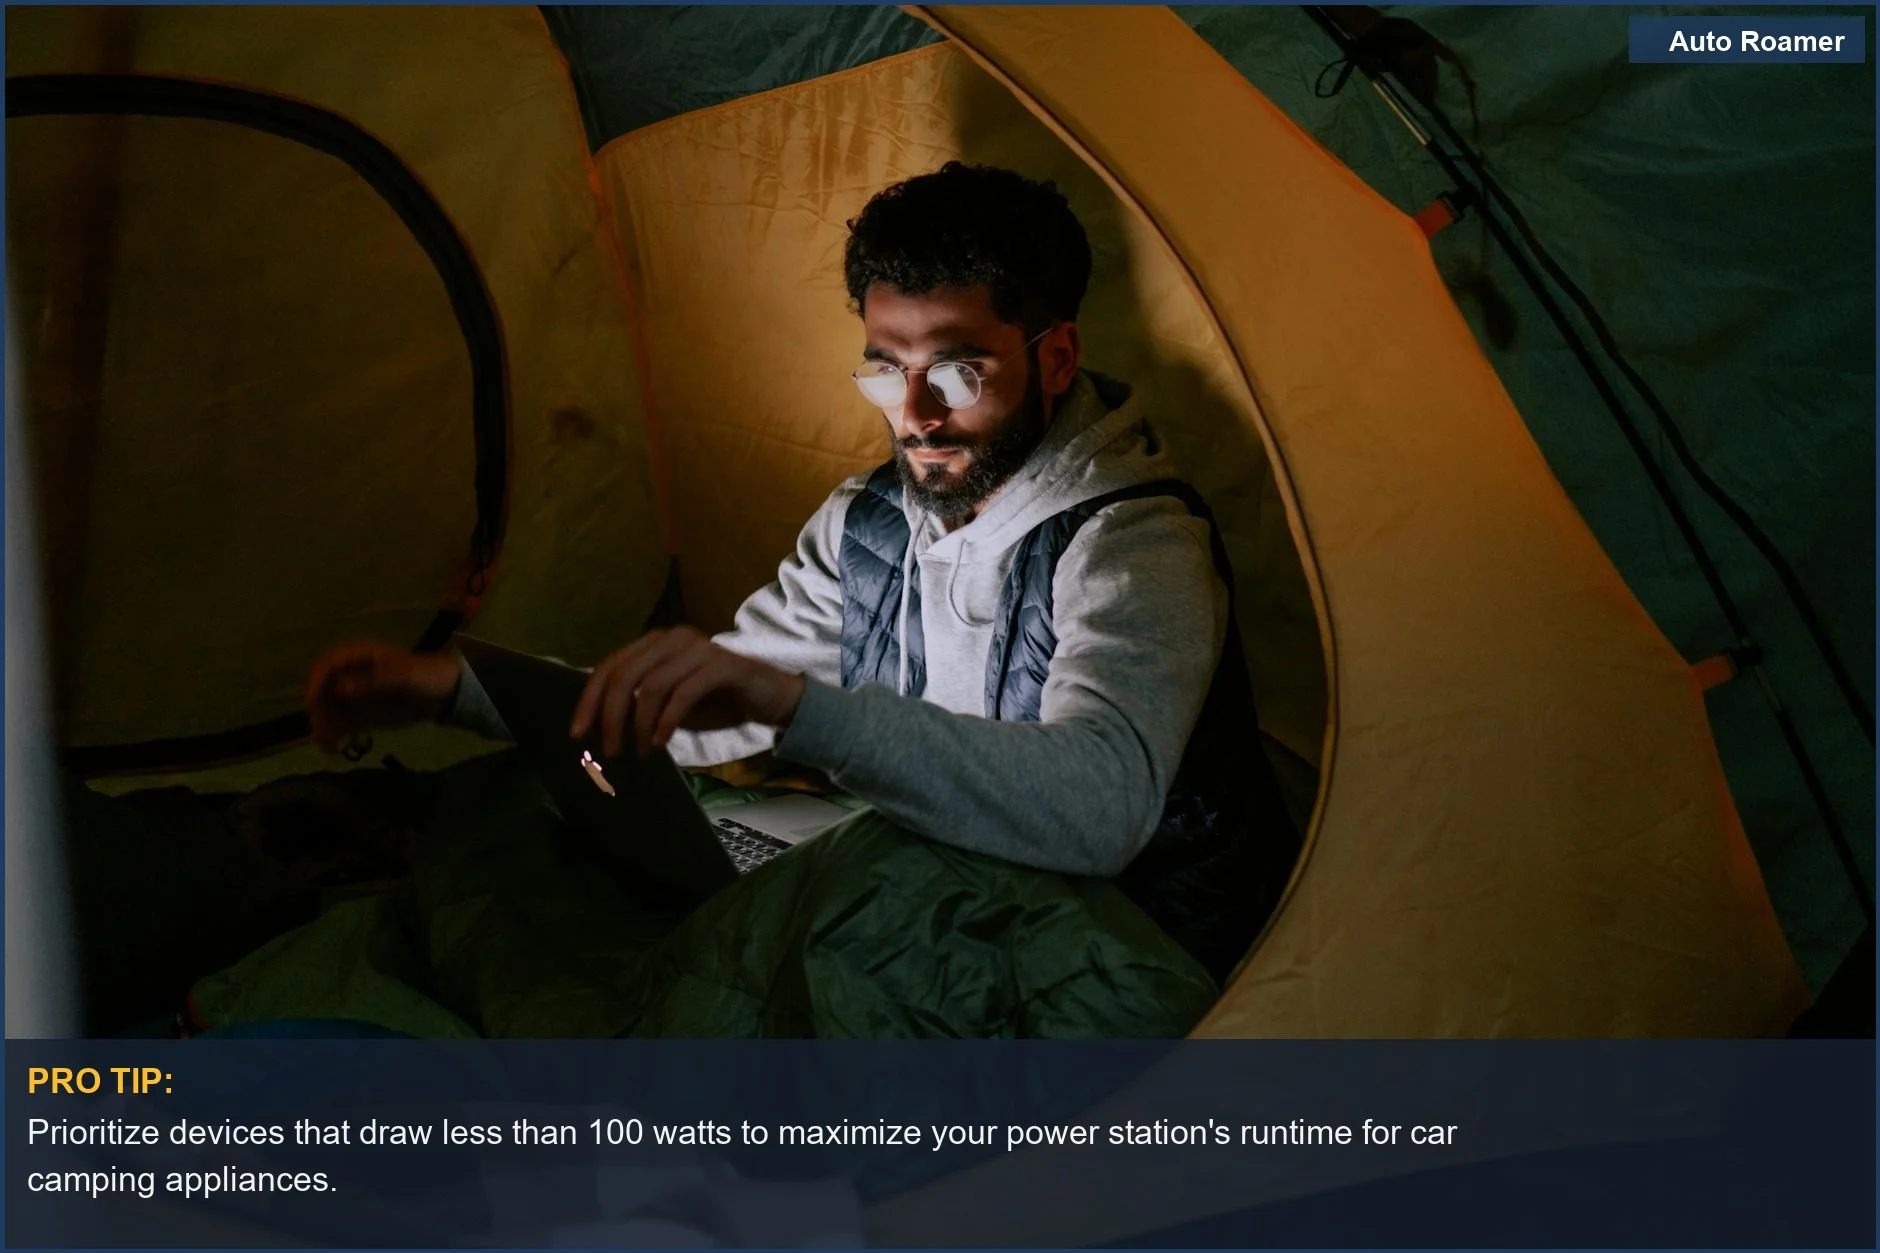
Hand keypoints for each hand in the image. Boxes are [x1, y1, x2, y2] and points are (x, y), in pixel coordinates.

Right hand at [305, 641, 462, 749]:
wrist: (448, 695)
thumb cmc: (428, 676)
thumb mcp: (405, 676)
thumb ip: (374, 681)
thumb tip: (340, 688)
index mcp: (360, 656)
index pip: (327, 665)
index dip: (317, 683)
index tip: (315, 704)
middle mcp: (352, 674)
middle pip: (324, 690)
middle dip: (320, 711)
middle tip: (322, 732)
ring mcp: (356, 694)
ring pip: (329, 709)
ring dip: (325, 726)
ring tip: (329, 746)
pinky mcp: (363, 713)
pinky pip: (343, 722)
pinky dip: (337, 733)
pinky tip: (336, 746)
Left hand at [570, 626, 806, 758]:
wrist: (768, 698)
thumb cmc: (716, 700)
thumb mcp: (668, 704)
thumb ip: (637, 705)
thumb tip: (597, 727)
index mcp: (655, 642)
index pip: (610, 666)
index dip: (589, 700)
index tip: (578, 734)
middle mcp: (673, 637)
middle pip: (624, 675)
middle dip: (610, 717)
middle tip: (609, 750)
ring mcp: (699, 648)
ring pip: (651, 685)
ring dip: (639, 724)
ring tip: (639, 751)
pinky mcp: (722, 665)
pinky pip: (684, 693)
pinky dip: (667, 721)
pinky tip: (661, 742)